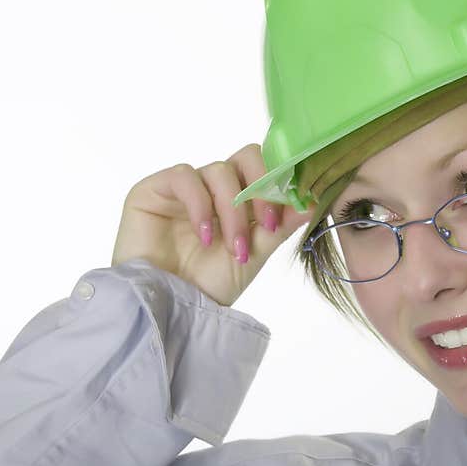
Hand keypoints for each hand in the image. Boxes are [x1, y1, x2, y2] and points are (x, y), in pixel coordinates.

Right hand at [111, 143, 315, 306]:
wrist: (169, 309)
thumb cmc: (208, 285)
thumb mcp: (254, 255)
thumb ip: (279, 226)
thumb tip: (312, 201)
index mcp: (239, 199)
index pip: (265, 168)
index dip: (282, 180)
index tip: (296, 205)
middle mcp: (214, 188)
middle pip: (246, 156)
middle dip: (262, 189)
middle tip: (267, 224)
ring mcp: (185, 187)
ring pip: (219, 170)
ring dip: (233, 210)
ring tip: (233, 247)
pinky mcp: (154, 189)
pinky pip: (184, 177)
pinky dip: (201, 205)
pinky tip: (205, 236)